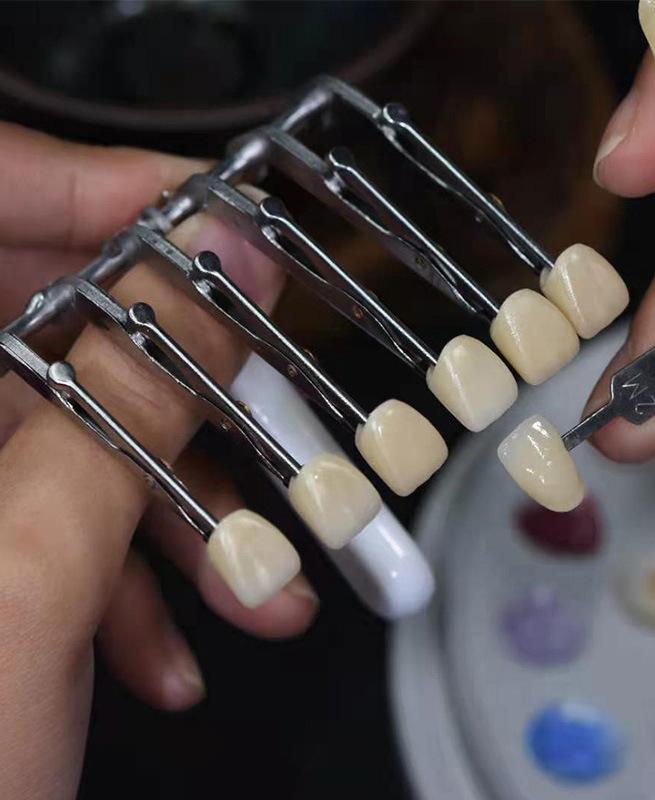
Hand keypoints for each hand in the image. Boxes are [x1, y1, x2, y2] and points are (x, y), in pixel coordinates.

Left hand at [0, 124, 317, 798]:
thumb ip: (129, 408)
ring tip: (257, 581)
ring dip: (171, 508)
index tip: (221, 217)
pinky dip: (117, 577)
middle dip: (176, 385)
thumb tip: (220, 278)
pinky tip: (167, 645)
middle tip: (272, 405)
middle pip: (44, 331)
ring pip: (64, 440)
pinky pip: (47, 520)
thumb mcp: (23, 578)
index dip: (106, 191)